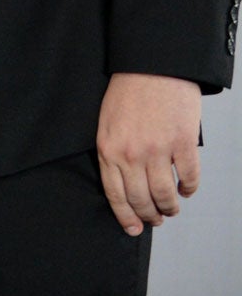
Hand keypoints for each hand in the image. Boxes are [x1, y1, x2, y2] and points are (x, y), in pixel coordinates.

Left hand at [97, 72, 201, 234]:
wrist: (152, 66)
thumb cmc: (127, 91)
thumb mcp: (106, 122)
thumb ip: (114, 152)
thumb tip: (125, 182)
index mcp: (109, 148)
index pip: (115, 193)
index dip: (125, 216)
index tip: (133, 228)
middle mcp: (131, 153)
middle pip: (141, 199)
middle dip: (149, 215)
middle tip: (155, 219)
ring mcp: (158, 150)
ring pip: (164, 195)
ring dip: (170, 207)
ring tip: (171, 208)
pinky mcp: (182, 144)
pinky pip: (188, 178)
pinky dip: (189, 189)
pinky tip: (186, 189)